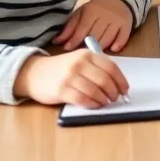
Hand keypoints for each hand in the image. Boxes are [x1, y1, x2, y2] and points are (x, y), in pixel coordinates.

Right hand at [13, 49, 129, 107]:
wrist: (34, 73)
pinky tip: (95, 105)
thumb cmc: (61, 69)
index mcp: (87, 54)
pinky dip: (92, 104)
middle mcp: (79, 63)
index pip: (111, 67)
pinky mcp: (62, 90)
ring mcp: (70, 77)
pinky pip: (83, 99)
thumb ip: (96, 68)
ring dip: (103, 99)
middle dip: (113, 91)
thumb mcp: (79, 61)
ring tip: (105, 102)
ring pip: (95, 91)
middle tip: (115, 98)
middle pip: (104, 79)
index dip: (120, 80)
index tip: (125, 89)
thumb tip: (117, 83)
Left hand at [53, 0, 133, 51]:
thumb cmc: (96, 9)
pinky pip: (123, 37)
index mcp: (92, 11)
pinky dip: (118, 44)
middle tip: (81, 54)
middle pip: (95, 35)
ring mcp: (117, 20)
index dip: (74, 39)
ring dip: (100, 48)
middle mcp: (105, 15)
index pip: (82, 28)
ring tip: (93, 55)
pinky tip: (112, 49)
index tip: (67, 48)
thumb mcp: (81, 13)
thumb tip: (56, 41)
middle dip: (87, 46)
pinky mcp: (127, 25)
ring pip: (108, 38)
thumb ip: (70, 27)